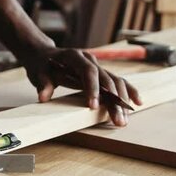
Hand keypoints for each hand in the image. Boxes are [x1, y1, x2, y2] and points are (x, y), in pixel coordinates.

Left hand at [21, 47, 142, 125]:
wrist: (44, 55)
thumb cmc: (41, 64)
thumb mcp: (38, 73)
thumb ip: (43, 84)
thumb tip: (43, 97)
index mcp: (75, 57)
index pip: (88, 71)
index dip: (93, 88)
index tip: (93, 107)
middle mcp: (90, 60)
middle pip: (107, 79)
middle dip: (114, 101)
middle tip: (117, 120)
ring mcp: (97, 66)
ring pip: (115, 81)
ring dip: (122, 101)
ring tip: (124, 120)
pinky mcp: (100, 73)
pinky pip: (117, 81)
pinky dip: (128, 91)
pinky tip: (137, 103)